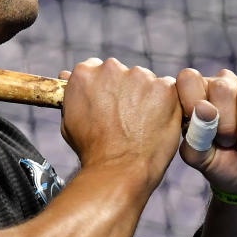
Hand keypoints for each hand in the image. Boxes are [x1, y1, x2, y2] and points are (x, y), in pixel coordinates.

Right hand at [60, 58, 182, 187]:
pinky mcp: (164, 87)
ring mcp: (140, 76)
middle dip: (127, 90)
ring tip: (143, 125)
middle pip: (124, 73)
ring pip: (147, 82)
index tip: (109, 101)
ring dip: (147, 97)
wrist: (117, 168)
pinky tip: (158, 124)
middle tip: (127, 117)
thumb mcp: (69, 118)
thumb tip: (66, 76)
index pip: (97, 68)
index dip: (105, 87)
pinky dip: (168, 105)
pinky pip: (169, 91)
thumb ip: (73, 93)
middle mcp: (111, 68)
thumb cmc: (91, 149)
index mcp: (85, 73)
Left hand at [175, 68, 236, 194]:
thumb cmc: (222, 163)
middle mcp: (224, 84)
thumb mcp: (202, 158)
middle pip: (222, 87)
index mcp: (198, 94)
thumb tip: (203, 107)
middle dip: (226, 123)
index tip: (202, 128)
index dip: (192, 100)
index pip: (189, 78)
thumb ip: (195, 136)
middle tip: (228, 143)